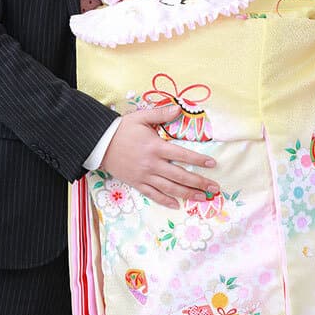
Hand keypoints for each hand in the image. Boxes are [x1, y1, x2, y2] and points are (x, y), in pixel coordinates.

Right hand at [100, 105, 218, 208]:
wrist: (100, 144)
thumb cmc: (122, 129)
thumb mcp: (140, 117)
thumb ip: (160, 114)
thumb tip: (179, 108)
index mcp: (155, 146)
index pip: (182, 154)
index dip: (198, 160)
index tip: (212, 164)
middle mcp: (152, 163)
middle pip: (180, 175)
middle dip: (199, 182)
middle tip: (214, 187)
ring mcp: (144, 176)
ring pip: (170, 188)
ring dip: (187, 194)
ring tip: (202, 198)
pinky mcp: (137, 183)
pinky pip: (153, 194)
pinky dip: (165, 201)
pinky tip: (177, 205)